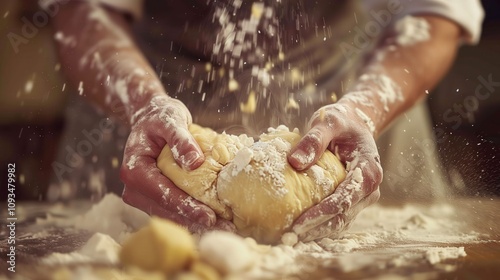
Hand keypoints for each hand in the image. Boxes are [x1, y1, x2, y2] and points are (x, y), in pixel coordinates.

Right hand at [120, 95, 234, 232]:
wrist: (150, 117)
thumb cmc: (160, 116)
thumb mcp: (171, 119)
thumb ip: (181, 139)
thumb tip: (195, 163)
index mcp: (134, 169)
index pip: (162, 193)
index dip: (186, 206)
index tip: (209, 216)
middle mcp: (134, 187)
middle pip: (166, 210)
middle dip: (195, 220)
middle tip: (225, 229)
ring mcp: (143, 195)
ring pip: (170, 215)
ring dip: (196, 222)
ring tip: (224, 228)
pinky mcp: (153, 197)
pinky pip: (173, 210)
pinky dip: (192, 215)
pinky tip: (215, 220)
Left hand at [288, 103, 381, 241]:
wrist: (355, 123)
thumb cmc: (341, 122)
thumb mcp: (328, 121)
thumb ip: (314, 139)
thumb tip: (294, 162)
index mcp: (368, 171)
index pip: (344, 199)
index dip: (321, 214)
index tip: (298, 224)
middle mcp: (369, 188)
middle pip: (342, 216)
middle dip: (316, 229)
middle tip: (289, 237)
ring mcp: (362, 197)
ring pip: (341, 222)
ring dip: (317, 232)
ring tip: (291, 238)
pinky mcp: (353, 201)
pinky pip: (337, 218)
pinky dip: (320, 226)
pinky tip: (300, 230)